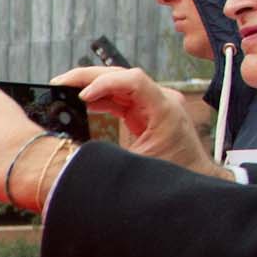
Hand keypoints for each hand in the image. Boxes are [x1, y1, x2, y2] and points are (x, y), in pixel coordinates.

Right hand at [55, 64, 214, 173]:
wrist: (197, 181)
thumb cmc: (175, 176)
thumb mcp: (138, 168)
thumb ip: (109, 156)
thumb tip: (76, 149)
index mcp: (164, 109)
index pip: (133, 80)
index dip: (104, 83)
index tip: (82, 97)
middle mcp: (162, 100)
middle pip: (122, 76)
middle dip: (88, 77)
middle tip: (59, 83)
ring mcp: (155, 103)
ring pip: (119, 84)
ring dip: (91, 85)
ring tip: (63, 89)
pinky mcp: (147, 111)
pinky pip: (121, 97)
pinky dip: (100, 98)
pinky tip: (81, 101)